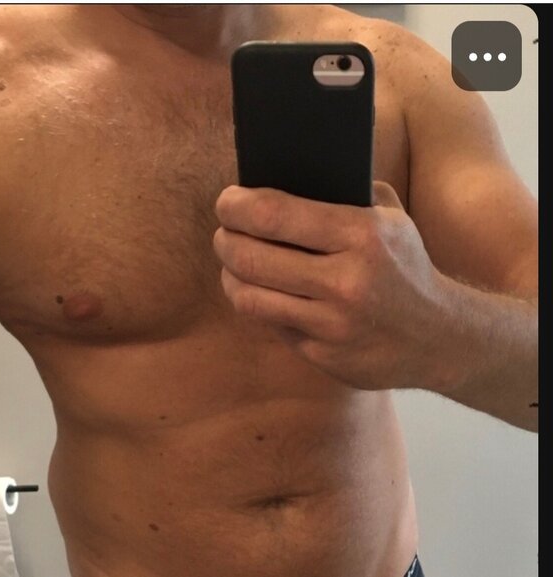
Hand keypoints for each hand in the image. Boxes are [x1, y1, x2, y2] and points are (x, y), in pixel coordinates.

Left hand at [213, 182, 456, 390]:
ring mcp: (332, 324)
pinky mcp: (324, 355)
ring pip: (249, 297)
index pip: (273, 214)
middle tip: (224, 233)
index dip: (236, 206)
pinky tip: (260, 292)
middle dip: (225, 240)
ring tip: (233, 263)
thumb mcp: (391, 218)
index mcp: (362, 235)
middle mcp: (345, 282)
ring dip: (230, 276)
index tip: (227, 202)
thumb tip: (283, 180)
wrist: (440, 338)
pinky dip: (257, 305)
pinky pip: (271, 325)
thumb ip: (346, 194)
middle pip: (250, 257)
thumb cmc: (407, 268)